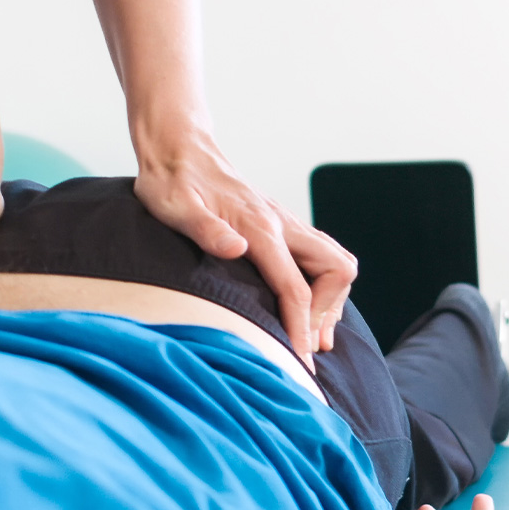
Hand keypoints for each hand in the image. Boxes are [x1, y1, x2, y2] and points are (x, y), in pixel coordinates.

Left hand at [131, 127, 356, 366]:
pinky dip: (324, 287)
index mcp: (262, 227)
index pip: (297, 286)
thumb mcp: (175, 206)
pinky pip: (323, 259)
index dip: (302, 327)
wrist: (179, 149)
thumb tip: (237, 249)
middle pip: (336, 271)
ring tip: (311, 334)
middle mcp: (284, 225)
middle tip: (306, 342)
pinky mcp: (284, 227)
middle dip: (326, 311)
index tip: (300, 360)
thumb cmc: (172, 182)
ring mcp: (287, 224)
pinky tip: (305, 306)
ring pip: (336, 264)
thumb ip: (206, 230)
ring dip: (330, 300)